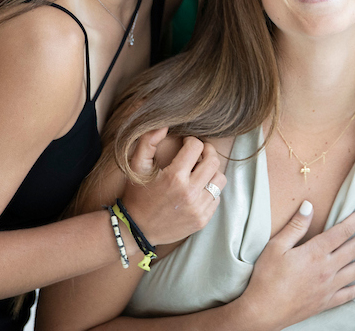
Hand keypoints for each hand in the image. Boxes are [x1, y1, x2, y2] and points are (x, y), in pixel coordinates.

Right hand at [120, 132, 225, 246]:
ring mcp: (197, 208)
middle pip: (213, 161)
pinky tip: (197, 190)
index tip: (186, 143)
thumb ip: (148, 141)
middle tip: (198, 152)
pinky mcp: (201, 220)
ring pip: (219, 179)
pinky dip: (209, 191)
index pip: (196, 147)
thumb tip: (164, 124)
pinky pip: (216, 198)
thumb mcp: (136, 166)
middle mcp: (189, 193)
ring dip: (211, 172)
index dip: (191, 141)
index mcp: (174, 177)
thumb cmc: (136, 195)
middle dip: (207, 151)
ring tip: (199, 172)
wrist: (135, 229)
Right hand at [239, 200, 354, 330]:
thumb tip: (309, 205)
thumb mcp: (276, 246)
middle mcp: (327, 268)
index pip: (343, 230)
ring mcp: (330, 286)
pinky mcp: (328, 301)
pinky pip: (352, 292)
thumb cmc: (266, 277)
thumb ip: (296, 226)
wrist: (262, 311)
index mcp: (315, 252)